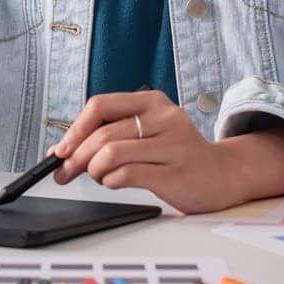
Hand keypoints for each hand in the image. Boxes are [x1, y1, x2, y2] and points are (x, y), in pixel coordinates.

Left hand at [50, 90, 283, 213]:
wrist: (223, 175)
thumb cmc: (177, 153)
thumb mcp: (150, 129)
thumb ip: (114, 131)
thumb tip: (66, 148)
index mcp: (152, 101)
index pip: (100, 105)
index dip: (75, 129)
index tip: (61, 149)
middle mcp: (164, 118)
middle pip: (102, 134)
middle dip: (76, 157)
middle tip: (65, 172)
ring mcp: (171, 145)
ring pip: (111, 154)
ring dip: (94, 171)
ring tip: (99, 177)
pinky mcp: (174, 172)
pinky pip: (126, 175)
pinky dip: (111, 182)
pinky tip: (116, 183)